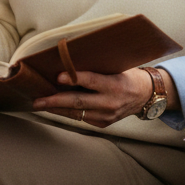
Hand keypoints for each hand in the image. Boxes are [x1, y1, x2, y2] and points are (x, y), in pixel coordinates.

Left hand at [32, 67, 176, 128]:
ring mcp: (106, 116)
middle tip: (38, 100)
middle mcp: (110, 103)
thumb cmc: (127, 75)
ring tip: (39, 104)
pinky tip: (55, 107)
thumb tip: (70, 61)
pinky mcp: (103, 124)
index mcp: (115, 85)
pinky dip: (67, 112)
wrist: (145, 96)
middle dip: (55, 101)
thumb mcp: (116, 67)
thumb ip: (96, 67)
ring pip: (76, 113)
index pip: (92, 81)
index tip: (58, 77)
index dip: (74, 79)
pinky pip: (81, 117)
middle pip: (79, 102)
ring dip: (56, 108)